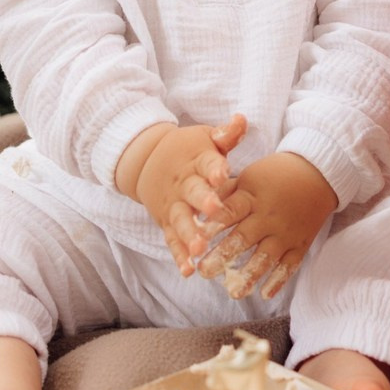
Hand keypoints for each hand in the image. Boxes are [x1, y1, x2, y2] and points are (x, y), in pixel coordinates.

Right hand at [128, 115, 246, 275]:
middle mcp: (184, 184)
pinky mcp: (166, 221)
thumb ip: (225, 134)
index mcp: (197, 161)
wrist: (147, 160)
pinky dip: (179, 255)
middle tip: (214, 211)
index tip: (224, 172)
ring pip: (181, 221)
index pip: (207, 163)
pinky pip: (172, 240)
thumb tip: (242, 119)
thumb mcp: (205, 138)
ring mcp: (174, 205)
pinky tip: (188, 270)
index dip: (215, 168)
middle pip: (193, 193)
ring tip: (200, 249)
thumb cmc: (188, 149)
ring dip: (189, 234)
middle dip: (203, 202)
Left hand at [197, 153, 337, 300]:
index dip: (212, 227)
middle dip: (223, 256)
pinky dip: (279, 280)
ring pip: (266, 257)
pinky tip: (265, 294)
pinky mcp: (300, 244)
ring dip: (249, 275)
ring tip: (233, 292)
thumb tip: (198, 210)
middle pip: (243, 238)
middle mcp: (268, 217)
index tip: (195, 241)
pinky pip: (290, 265)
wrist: (317, 173)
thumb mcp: (248, 176)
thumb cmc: (275, 174)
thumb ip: (225, 194)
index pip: (229, 212)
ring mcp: (286, 233)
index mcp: (252, 197)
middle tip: (204, 272)